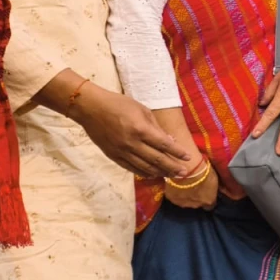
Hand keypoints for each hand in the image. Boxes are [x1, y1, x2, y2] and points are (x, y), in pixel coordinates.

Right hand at [70, 85, 190, 177]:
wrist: (90, 108)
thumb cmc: (118, 104)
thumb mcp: (142, 110)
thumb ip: (156, 127)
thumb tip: (170, 141)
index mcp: (140, 129)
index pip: (164, 145)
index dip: (177, 152)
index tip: (188, 158)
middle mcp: (132, 143)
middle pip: (156, 160)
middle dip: (172, 167)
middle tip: (184, 173)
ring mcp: (121, 152)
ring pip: (144, 167)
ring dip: (160, 172)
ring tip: (172, 175)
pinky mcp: (113, 156)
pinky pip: (131, 168)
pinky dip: (143, 173)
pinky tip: (153, 174)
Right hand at [165, 160, 218, 210]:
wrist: (187, 167)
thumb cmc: (204, 170)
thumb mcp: (214, 179)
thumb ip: (213, 188)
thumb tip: (216, 190)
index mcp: (208, 201)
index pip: (210, 206)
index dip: (207, 199)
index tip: (205, 193)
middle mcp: (196, 205)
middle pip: (196, 204)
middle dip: (196, 197)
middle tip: (194, 186)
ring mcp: (183, 203)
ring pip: (185, 202)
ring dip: (185, 195)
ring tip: (184, 185)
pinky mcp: (172, 198)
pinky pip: (175, 197)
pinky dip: (175, 192)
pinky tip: (176, 184)